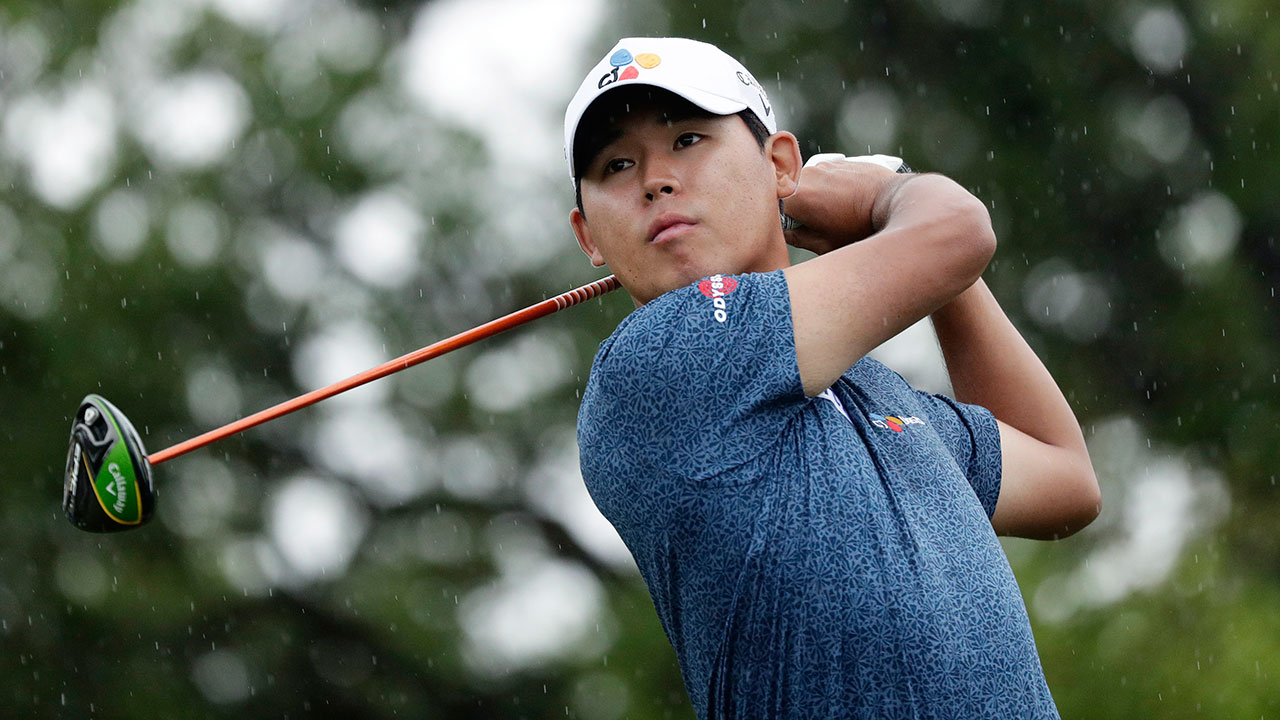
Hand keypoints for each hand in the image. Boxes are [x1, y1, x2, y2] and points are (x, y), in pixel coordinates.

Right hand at [781, 155, 908, 254]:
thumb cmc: (860, 227)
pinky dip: (826, 185)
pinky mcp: (837, 161)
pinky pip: (822, 174)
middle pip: (786, 193)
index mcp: (796, 198)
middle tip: (812, 224)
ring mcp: (821, 165)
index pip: (772, 209)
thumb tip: (786, 235)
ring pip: (804, 182)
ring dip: (811, 195)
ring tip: (831, 211)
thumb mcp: (826, 243)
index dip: (779, 221)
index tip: (789, 231)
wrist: (892, 201)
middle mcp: (804, 176)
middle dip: (794, 207)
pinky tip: (842, 199)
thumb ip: (798, 239)